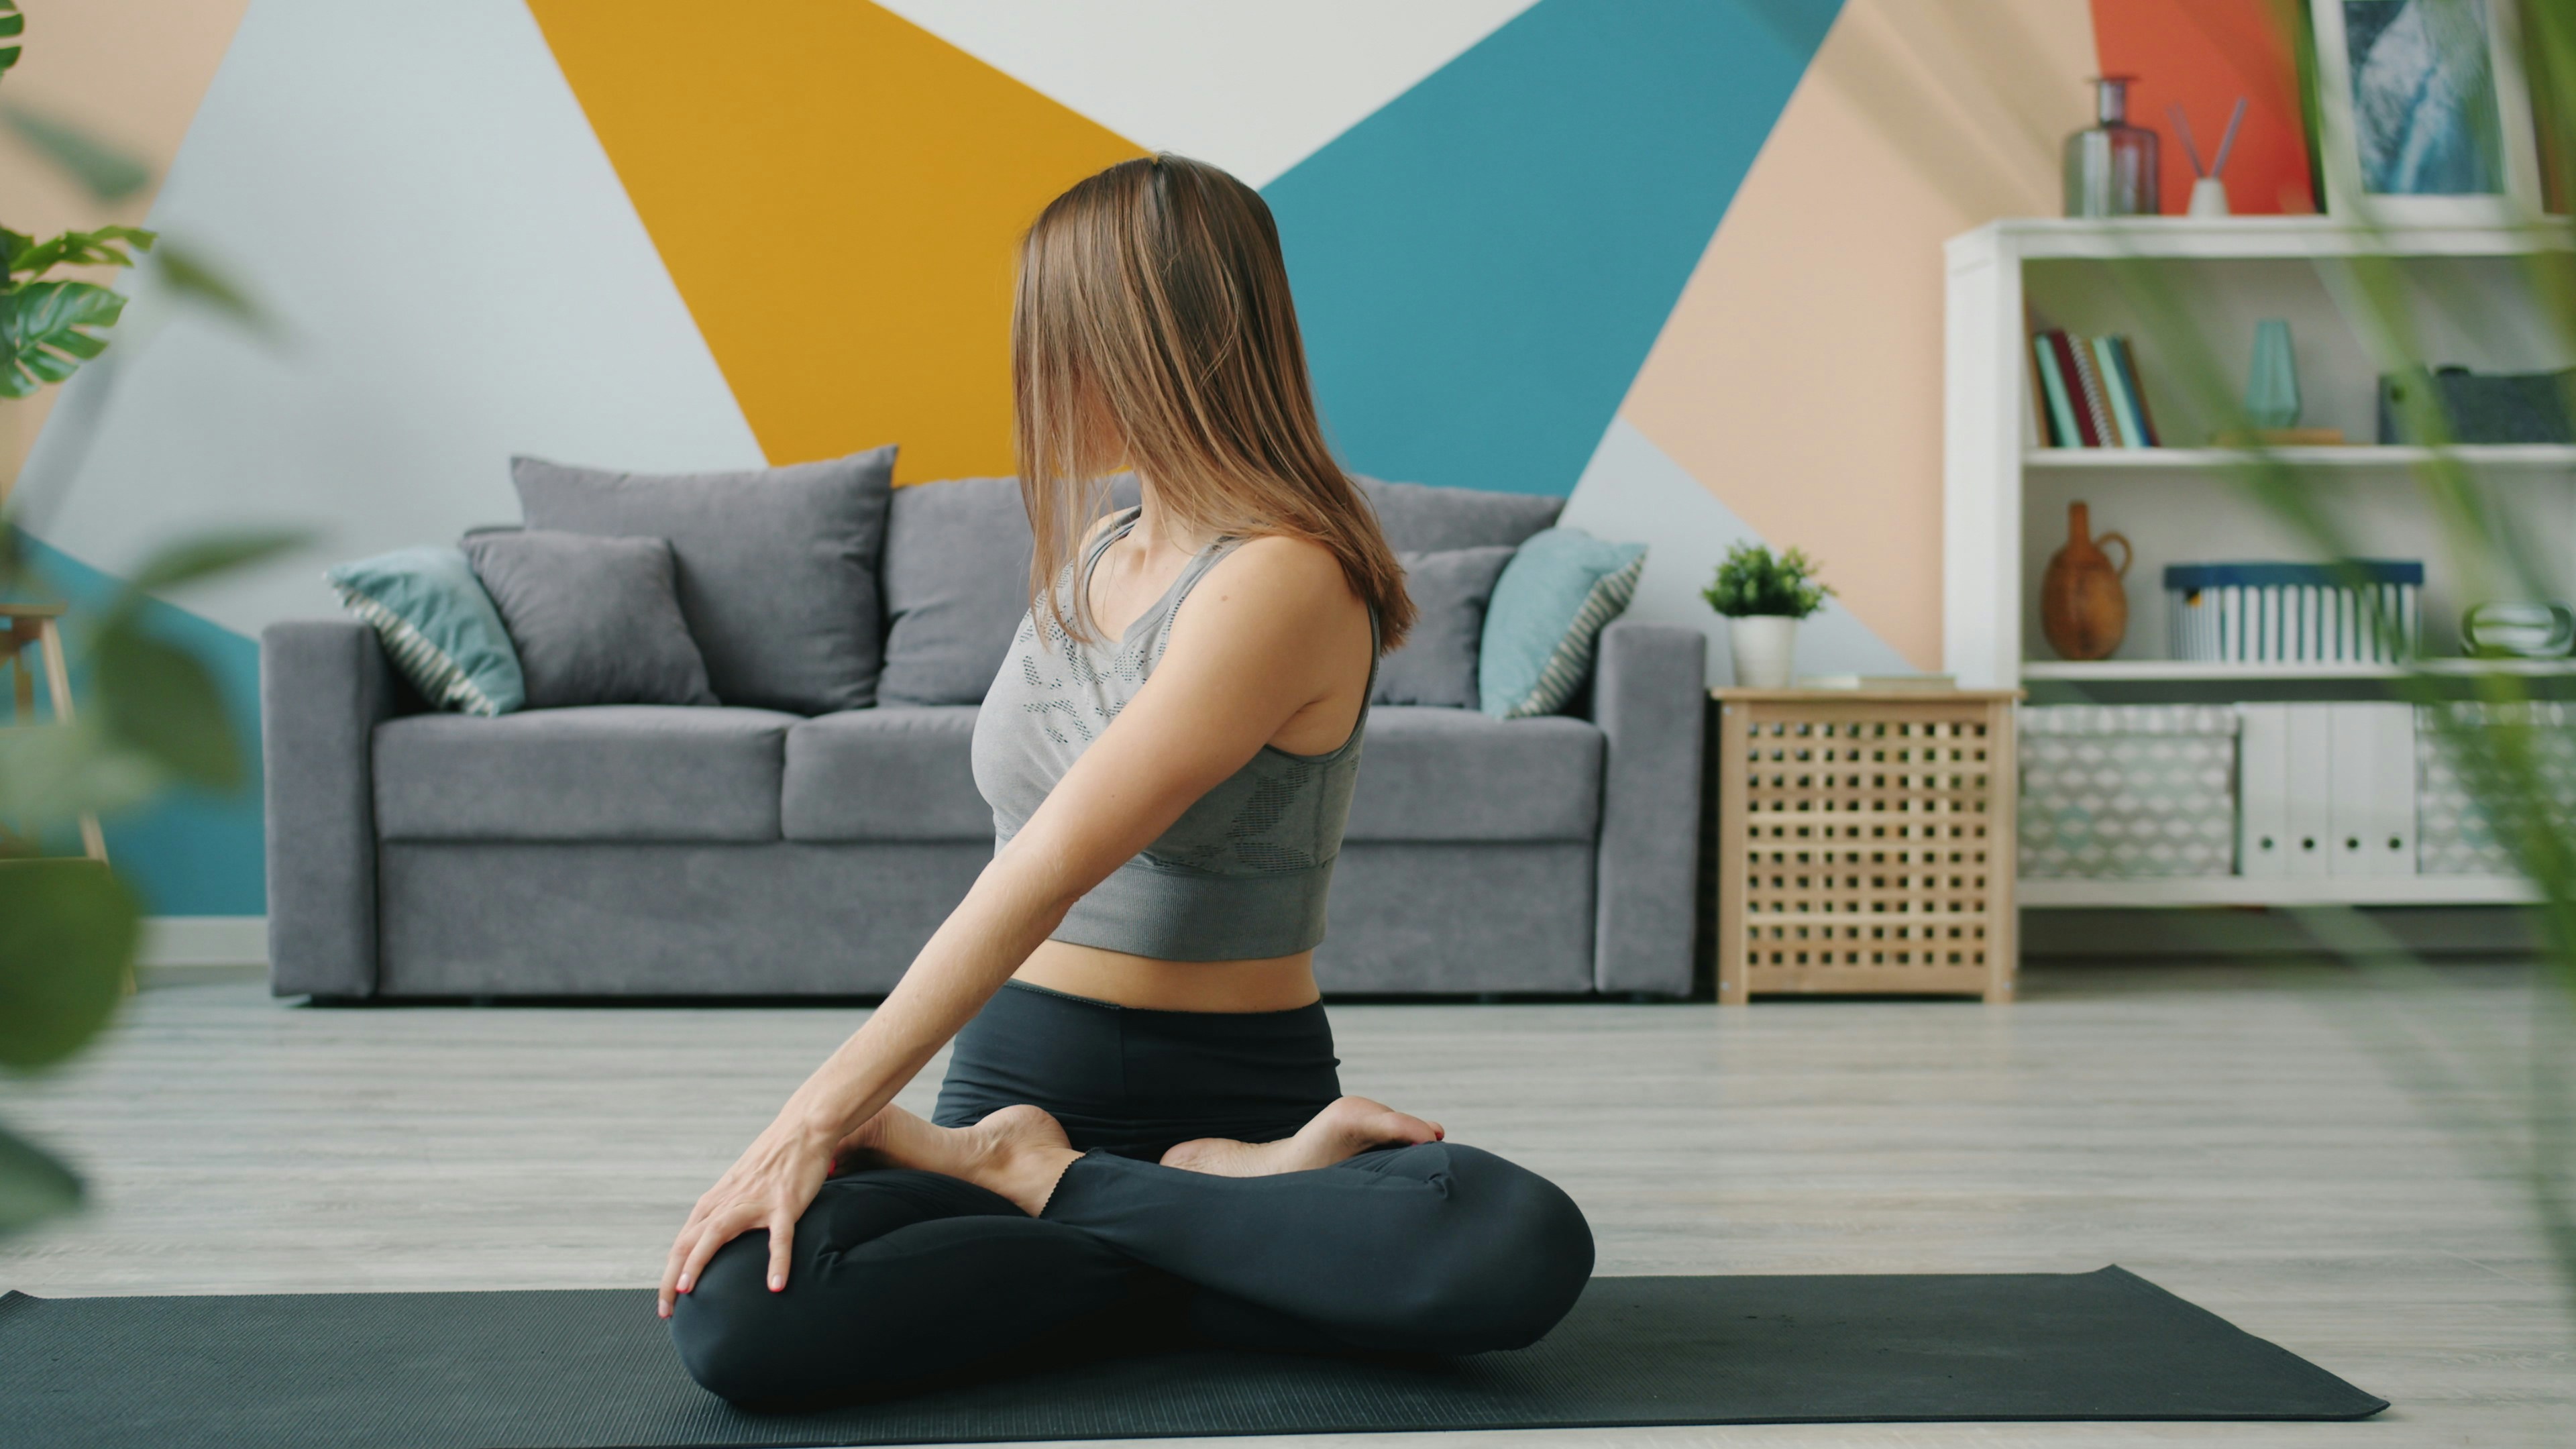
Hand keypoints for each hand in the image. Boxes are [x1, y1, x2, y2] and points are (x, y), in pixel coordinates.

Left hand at [658, 1114, 835, 1316]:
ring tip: (689, 1292)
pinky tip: (776, 1285)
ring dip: (699, 1262)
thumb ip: (723, 1212)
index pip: (682, 1243)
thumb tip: (711, 1243)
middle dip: (672, 1278)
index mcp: (715, 1202)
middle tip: (666, 1310)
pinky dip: (777, 1261)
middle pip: (689, 1242)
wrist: (801, 1130)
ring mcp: (755, 1203)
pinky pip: (780, 1237)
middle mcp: (728, 1202)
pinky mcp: (785, 1204)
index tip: (667, 1303)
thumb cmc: (772, 1161)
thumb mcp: (737, 1188)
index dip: (670, 1274)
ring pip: (718, 1233)